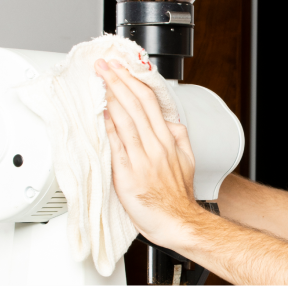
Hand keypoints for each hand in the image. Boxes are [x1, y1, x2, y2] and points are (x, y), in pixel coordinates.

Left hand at [95, 58, 200, 248]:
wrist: (176, 222)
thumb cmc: (176, 194)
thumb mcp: (187, 158)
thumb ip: (178, 135)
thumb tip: (169, 118)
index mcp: (168, 138)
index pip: (149, 100)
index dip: (134, 81)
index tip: (121, 67)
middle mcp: (155, 144)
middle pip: (136, 104)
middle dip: (118, 80)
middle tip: (104, 65)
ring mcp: (141, 158)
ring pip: (126, 118)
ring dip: (112, 95)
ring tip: (100, 80)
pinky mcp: (127, 173)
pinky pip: (116, 144)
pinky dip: (108, 125)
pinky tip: (101, 112)